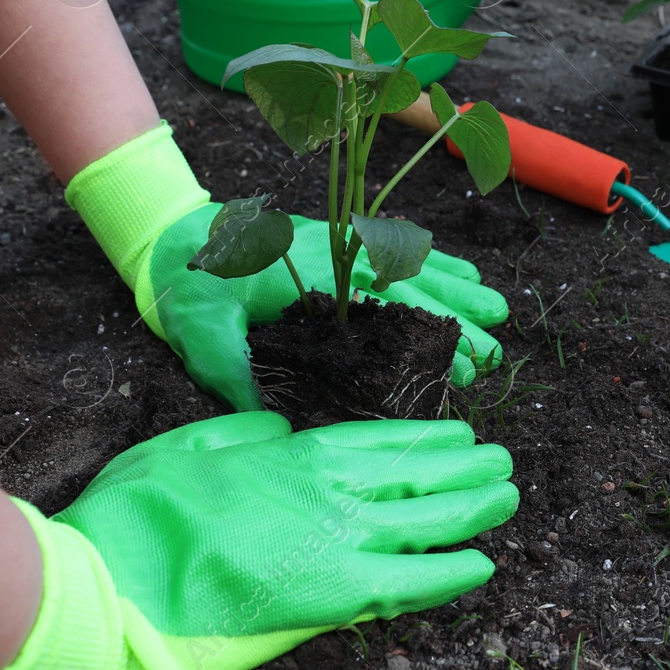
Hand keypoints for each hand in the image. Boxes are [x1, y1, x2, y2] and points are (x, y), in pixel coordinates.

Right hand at [0, 413, 516, 669]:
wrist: (112, 576)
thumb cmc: (139, 511)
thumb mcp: (192, 444)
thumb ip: (243, 431)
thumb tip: (279, 428)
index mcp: (295, 453)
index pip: (380, 441)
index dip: (425, 439)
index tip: (458, 435)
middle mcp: (328, 490)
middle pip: (417, 475)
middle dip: (465, 468)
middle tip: (503, 462)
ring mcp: (335, 539)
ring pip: (427, 519)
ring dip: (472, 508)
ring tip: (508, 496)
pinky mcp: (333, 593)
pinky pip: (410, 582)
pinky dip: (450, 573)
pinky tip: (482, 564)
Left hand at [148, 203, 508, 408]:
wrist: (171, 240)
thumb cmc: (189, 293)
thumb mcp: (205, 342)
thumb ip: (241, 379)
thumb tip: (280, 429)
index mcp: (313, 279)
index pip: (387, 305)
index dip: (430, 331)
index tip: (464, 359)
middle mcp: (337, 256)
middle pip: (413, 284)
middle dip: (458, 319)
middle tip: (494, 354)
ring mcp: (340, 247)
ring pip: (413, 265)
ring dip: (458, 289)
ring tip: (498, 315)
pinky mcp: (337, 245)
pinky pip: (396, 250)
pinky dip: (434, 263)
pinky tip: (464, 279)